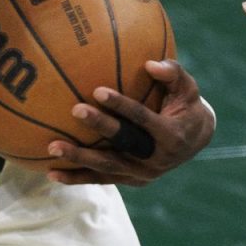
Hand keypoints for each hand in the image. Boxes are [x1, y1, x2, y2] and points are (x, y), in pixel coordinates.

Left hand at [46, 60, 214, 186]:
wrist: (194, 140)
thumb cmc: (185, 103)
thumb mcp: (187, 86)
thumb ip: (172, 72)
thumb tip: (150, 64)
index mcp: (171, 134)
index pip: (143, 119)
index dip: (122, 106)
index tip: (98, 90)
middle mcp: (157, 158)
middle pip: (123, 143)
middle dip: (100, 127)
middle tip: (75, 110)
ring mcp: (142, 173)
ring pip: (107, 167)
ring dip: (79, 158)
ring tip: (52, 148)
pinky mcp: (131, 180)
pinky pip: (101, 179)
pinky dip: (77, 177)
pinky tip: (51, 172)